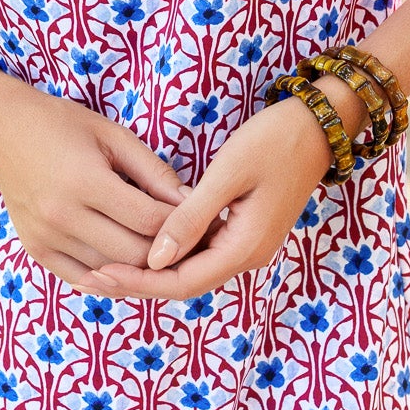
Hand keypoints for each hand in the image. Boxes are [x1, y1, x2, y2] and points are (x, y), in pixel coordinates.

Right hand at [0, 89, 191, 288]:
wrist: (1, 131)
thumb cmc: (63, 125)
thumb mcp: (113, 136)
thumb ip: (153, 171)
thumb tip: (191, 202)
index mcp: (85, 181)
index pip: (148, 220)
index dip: (182, 223)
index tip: (201, 219)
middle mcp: (63, 215)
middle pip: (134, 254)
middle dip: (167, 250)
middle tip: (190, 241)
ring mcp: (46, 237)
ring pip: (111, 271)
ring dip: (141, 266)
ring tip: (163, 251)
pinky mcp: (36, 250)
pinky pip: (82, 278)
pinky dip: (109, 275)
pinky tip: (126, 262)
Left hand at [82, 94, 340, 300]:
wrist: (319, 126)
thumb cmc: (275, 141)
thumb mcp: (228, 173)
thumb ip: (191, 217)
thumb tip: (155, 257)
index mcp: (245, 247)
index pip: (182, 282)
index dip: (139, 282)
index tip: (100, 273)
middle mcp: (247, 255)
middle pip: (184, 284)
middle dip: (137, 283)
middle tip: (90, 278)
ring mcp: (246, 245)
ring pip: (190, 271)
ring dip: (150, 272)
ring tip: (105, 266)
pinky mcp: (242, 230)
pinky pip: (200, 254)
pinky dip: (168, 255)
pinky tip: (140, 246)